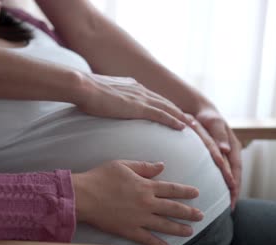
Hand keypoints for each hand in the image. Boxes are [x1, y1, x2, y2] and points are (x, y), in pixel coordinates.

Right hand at [72, 160, 202, 244]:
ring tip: (190, 231)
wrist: (84, 196)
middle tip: (200, 215)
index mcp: (146, 186)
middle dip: (188, 212)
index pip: (171, 189)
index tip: (196, 193)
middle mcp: (146, 203)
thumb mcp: (123, 165)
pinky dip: (158, 244)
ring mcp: (139, 218)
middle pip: (173, 208)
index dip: (186, 191)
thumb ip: (144, 167)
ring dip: (179, 228)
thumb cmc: (101, 177)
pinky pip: (147, 239)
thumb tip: (161, 166)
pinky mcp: (129, 230)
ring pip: (164, 225)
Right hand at [75, 73, 191, 130]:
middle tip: (190, 120)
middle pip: (164, 102)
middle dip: (178, 111)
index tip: (174, 112)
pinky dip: (174, 120)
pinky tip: (182, 127)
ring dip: (181, 116)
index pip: (153, 97)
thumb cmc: (86, 93)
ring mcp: (140, 97)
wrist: (84, 87)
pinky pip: (162, 114)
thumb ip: (107, 99)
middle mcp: (139, 90)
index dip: (165, 106)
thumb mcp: (100, 95)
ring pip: (167, 108)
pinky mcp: (139, 107)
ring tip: (191, 125)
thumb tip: (104, 105)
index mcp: (131, 86)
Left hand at [193, 108, 241, 208]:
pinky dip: (222, 182)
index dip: (236, 183)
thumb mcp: (214, 123)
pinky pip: (222, 172)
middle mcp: (232, 152)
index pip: (236, 168)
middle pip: (235, 175)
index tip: (233, 196)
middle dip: (234, 191)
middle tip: (230, 207)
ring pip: (230, 175)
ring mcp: (226, 155)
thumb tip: (225, 150)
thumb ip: (219, 135)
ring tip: (227, 204)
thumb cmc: (208, 116)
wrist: (202, 111)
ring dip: (230, 189)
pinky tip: (217, 191)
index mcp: (234, 146)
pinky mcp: (219, 156)